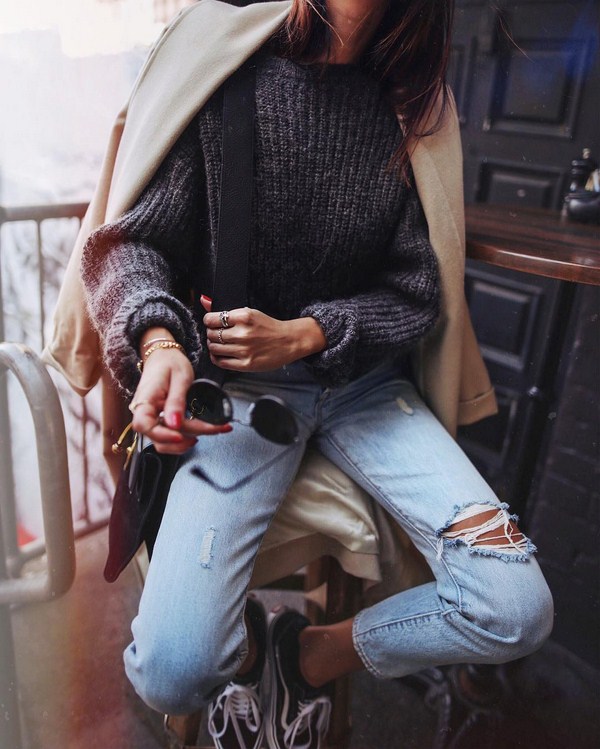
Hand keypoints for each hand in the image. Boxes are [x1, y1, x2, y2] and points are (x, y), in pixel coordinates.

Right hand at [131, 329, 231, 453]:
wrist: (164, 356)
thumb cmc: (170, 363)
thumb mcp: (179, 379)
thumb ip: (176, 402)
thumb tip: (175, 425)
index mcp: (146, 399)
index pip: (144, 425)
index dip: (162, 435)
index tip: (181, 435)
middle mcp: (145, 412)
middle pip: (159, 437)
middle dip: (187, 438)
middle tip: (214, 428)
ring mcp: (152, 418)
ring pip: (165, 442)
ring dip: (187, 442)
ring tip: (212, 430)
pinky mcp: (160, 420)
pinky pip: (169, 436)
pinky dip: (186, 438)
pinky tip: (201, 432)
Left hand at [201, 297, 325, 371]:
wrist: (289, 341)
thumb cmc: (269, 327)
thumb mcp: (250, 312)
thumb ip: (226, 310)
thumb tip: (204, 300)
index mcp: (244, 316)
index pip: (211, 319)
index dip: (209, 321)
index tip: (212, 322)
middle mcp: (243, 333)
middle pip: (211, 334)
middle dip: (211, 333)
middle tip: (217, 333)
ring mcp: (244, 350)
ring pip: (214, 348)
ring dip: (213, 345)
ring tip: (220, 343)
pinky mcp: (245, 364)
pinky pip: (220, 362)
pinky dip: (216, 357)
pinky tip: (222, 353)